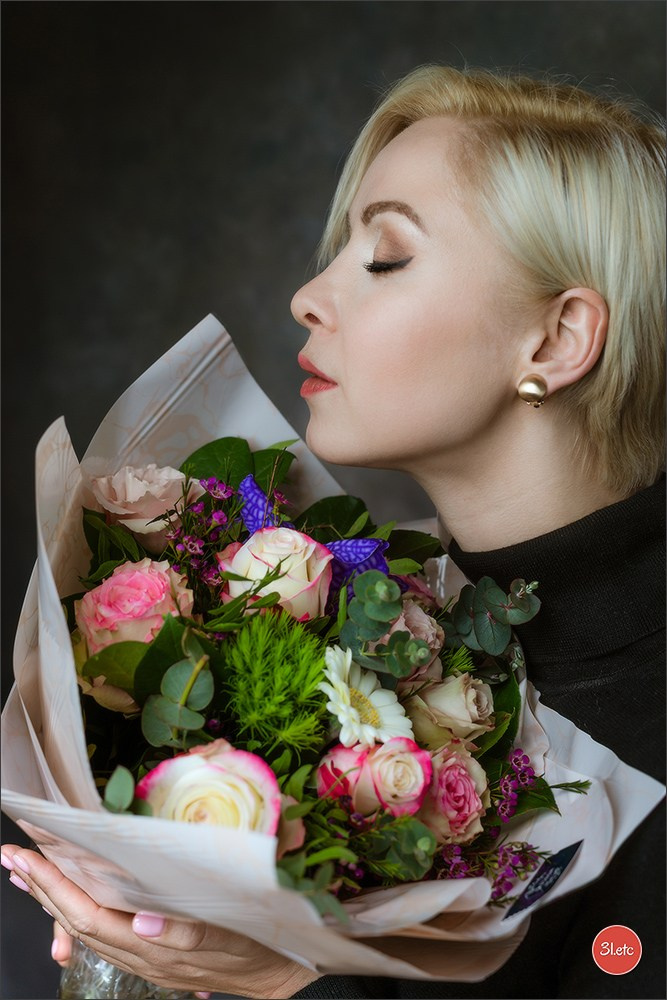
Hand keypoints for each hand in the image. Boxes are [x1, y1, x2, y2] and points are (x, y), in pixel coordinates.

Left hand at [1, 844, 319, 999]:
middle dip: (41, 889)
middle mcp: (140, 955)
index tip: (28, 857)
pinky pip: (103, 935)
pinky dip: (78, 915)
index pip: (88, 915)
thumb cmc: (259, 947)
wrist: (279, 975)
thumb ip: (188, 931)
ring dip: (54, 900)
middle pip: (76, 922)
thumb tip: (142, 921)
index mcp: (153, 948)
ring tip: (29, 875)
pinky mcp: (153, 953)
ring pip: (85, 928)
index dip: (54, 886)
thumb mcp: (232, 935)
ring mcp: (144, 957)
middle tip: (11, 858)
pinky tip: (69, 908)